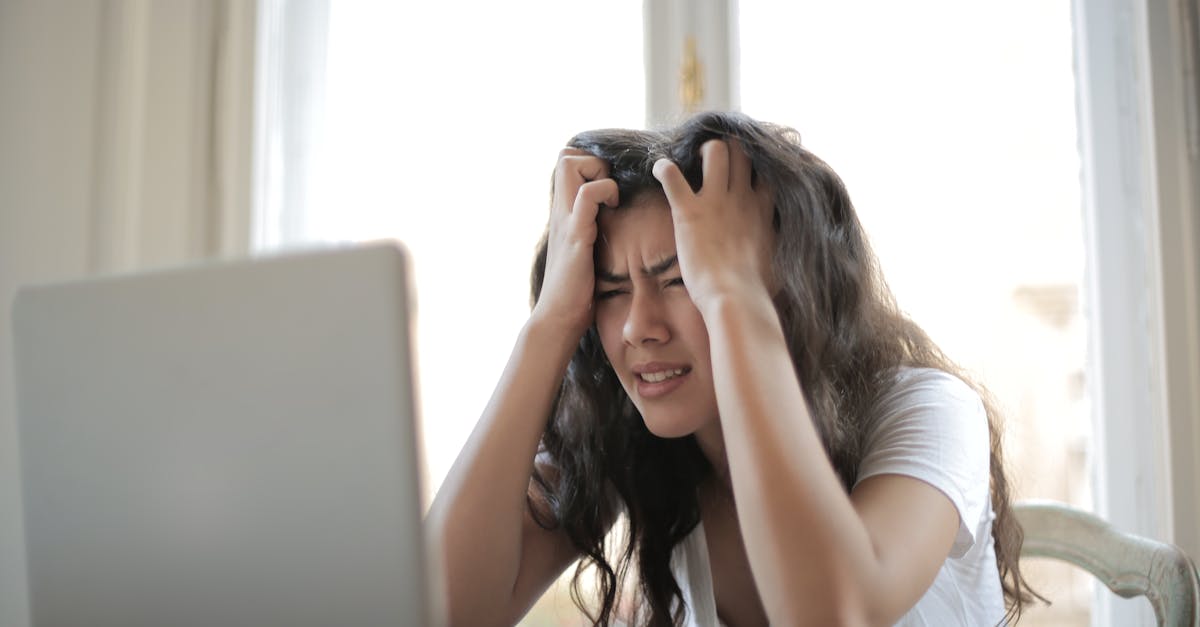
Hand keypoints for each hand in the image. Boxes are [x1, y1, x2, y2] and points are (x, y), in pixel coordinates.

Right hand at [531, 148, 618, 341]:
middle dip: (593, 160)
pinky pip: (586, 196)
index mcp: (563, 213)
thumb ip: (590, 231)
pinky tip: (613, 210)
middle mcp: (560, 211)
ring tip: (611, 199)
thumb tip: (612, 224)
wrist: (558, 318)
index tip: (609, 186)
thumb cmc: (575, 291)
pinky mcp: (575, 235)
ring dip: (598, 172)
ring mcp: (566, 221)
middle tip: (610, 188)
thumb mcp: (583, 251)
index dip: (589, 162)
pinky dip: (604, 192)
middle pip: (565, 155)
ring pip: (570, 165)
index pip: (566, 162)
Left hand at [653, 139, 773, 313]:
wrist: (735, 298)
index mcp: (762, 209)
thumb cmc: (757, 290)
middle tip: (714, 160)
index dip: (756, 163)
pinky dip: (663, 168)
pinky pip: (671, 175)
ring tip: (692, 161)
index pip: (766, 170)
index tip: (746, 169)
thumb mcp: (778, 262)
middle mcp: (741, 198)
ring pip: (715, 150)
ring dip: (702, 151)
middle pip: (741, 151)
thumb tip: (785, 256)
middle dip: (729, 149)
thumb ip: (777, 247)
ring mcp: (715, 202)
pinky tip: (659, 169)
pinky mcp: (689, 211)